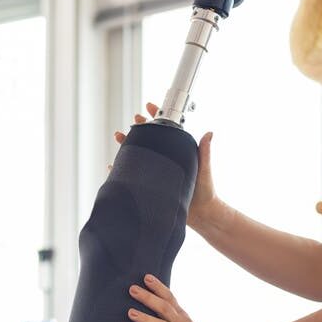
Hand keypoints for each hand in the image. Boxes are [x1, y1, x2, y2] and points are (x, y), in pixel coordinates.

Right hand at [111, 102, 218, 228]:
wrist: (201, 214)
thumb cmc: (206, 191)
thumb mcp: (204, 169)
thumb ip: (204, 152)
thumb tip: (210, 133)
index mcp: (178, 152)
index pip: (166, 130)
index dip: (157, 117)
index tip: (149, 106)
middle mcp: (166, 160)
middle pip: (149, 139)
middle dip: (139, 128)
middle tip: (133, 121)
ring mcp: (157, 172)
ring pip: (139, 154)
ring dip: (128, 145)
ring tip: (119, 136)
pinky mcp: (151, 185)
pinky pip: (133, 175)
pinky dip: (121, 170)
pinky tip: (112, 166)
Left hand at [127, 274, 220, 321]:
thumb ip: (172, 315)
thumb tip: (154, 306)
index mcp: (181, 316)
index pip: (169, 297)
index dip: (158, 287)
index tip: (146, 277)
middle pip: (164, 307)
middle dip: (148, 297)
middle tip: (132, 289)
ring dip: (146, 319)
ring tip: (131, 313)